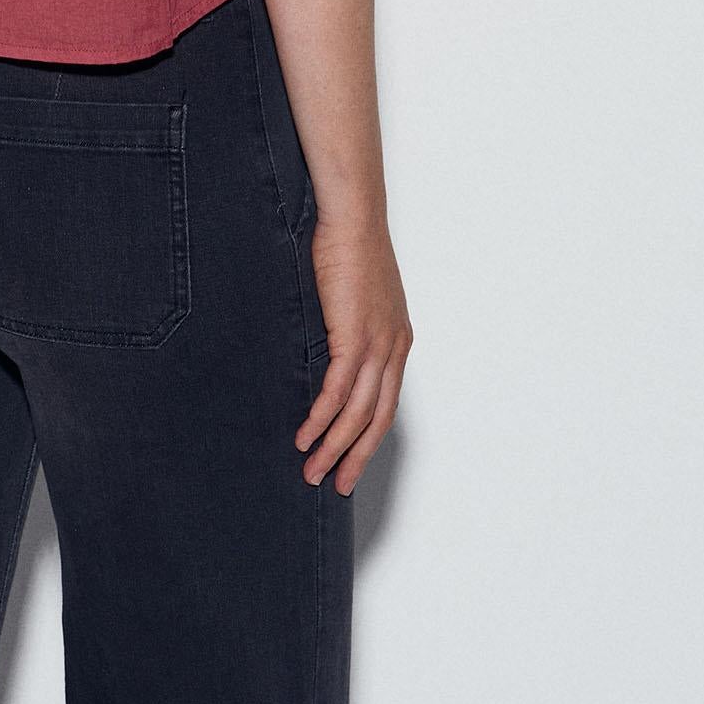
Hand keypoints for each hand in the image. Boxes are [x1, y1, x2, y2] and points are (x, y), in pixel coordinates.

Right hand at [295, 213, 412, 492]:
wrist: (352, 218)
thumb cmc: (347, 246)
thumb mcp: (354, 295)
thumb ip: (347, 325)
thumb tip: (325, 346)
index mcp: (397, 340)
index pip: (386, 403)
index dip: (368, 437)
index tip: (350, 461)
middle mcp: (393, 348)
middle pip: (378, 419)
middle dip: (355, 456)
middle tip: (336, 485)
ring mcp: (377, 344)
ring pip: (358, 413)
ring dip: (334, 447)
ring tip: (312, 470)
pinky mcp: (355, 337)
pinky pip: (338, 391)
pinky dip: (322, 418)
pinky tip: (306, 437)